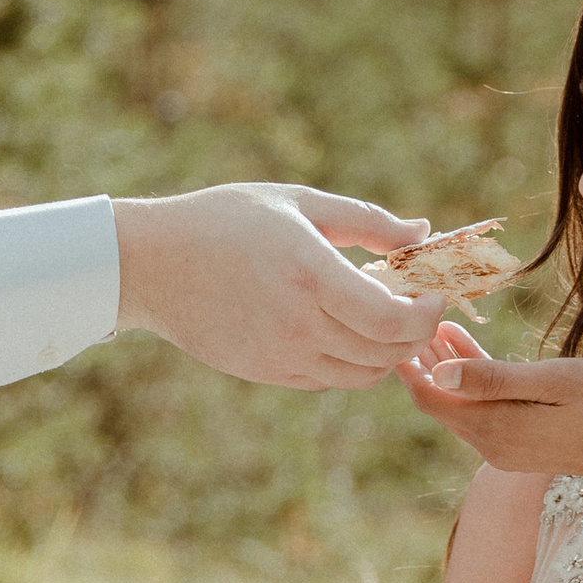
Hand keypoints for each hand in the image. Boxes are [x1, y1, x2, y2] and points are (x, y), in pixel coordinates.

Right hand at [112, 185, 438, 388]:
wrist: (151, 264)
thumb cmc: (226, 219)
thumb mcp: (298, 202)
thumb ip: (366, 221)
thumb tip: (423, 233)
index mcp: (311, 275)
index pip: (395, 322)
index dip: (427, 313)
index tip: (432, 290)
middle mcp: (299, 325)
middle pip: (388, 354)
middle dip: (416, 332)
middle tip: (415, 303)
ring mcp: (281, 356)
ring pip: (363, 375)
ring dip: (386, 352)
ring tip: (380, 316)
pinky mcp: (265, 372)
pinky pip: (328, 380)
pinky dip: (349, 362)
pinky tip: (340, 328)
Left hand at [397, 325, 582, 491]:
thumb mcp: (556, 380)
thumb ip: (495, 378)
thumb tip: (437, 371)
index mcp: (496, 428)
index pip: (430, 395)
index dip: (409, 360)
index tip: (398, 319)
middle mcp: (494, 445)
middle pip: (440, 400)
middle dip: (422, 360)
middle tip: (408, 312)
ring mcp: (510, 448)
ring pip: (462, 403)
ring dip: (447, 366)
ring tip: (433, 322)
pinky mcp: (526, 444)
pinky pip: (485, 409)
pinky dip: (473, 379)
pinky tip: (465, 347)